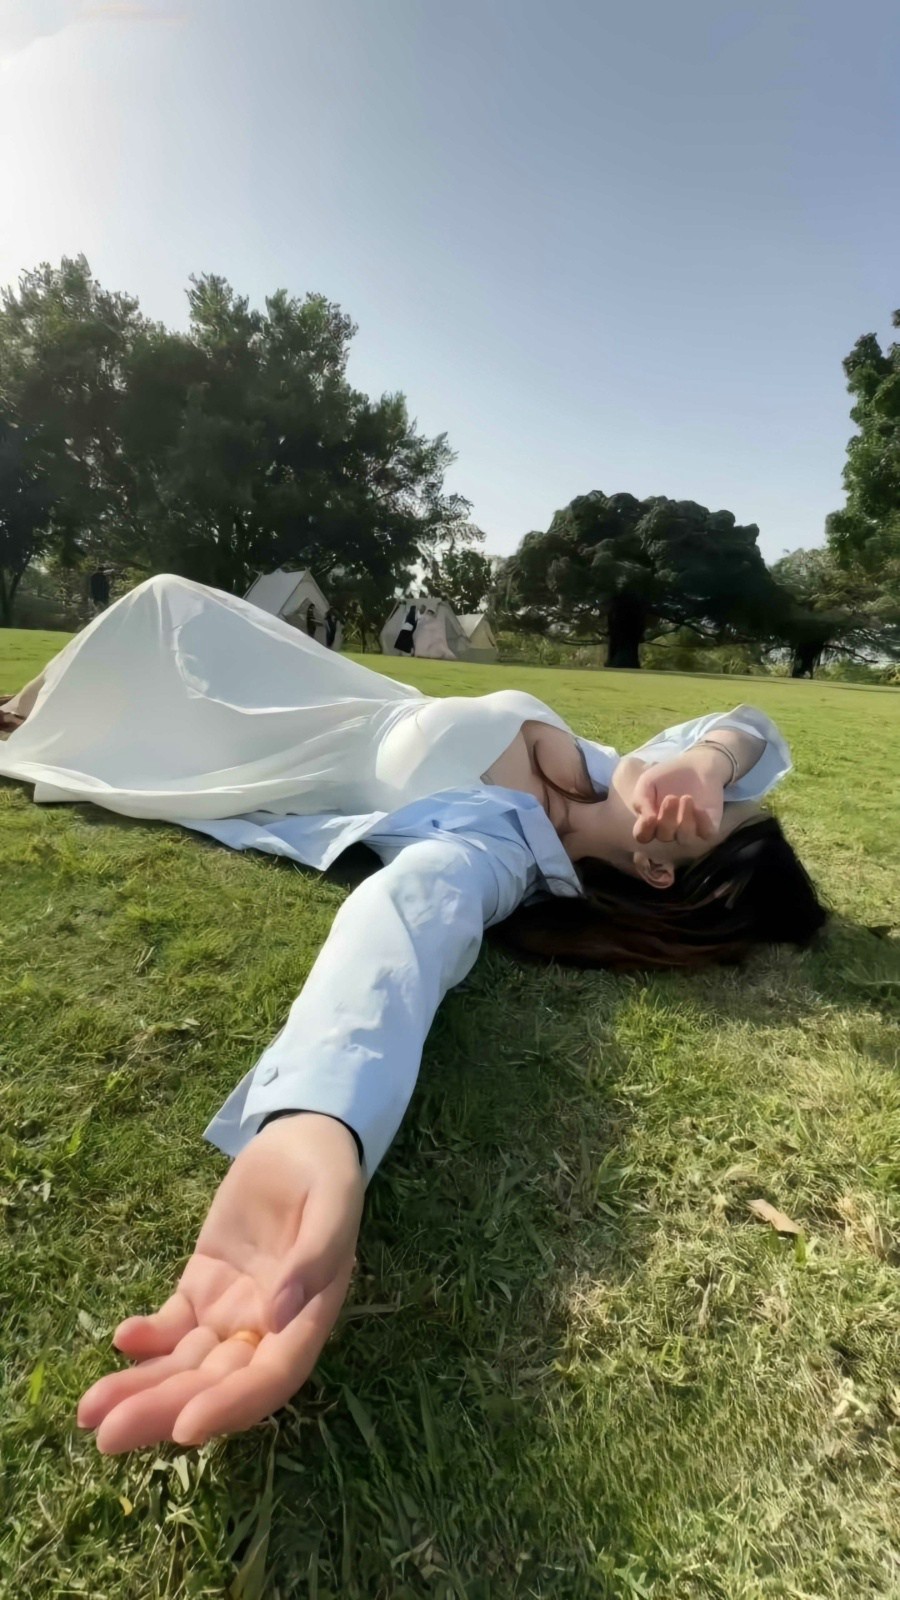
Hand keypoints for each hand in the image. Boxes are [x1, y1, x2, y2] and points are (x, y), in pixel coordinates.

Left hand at [78, 1114, 363, 1452]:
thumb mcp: (333, 1204)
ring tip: (88, 1411)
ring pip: (184, 1363)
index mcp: (309, 1317)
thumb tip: (278, 1315)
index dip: (231, 1406)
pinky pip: (171, 1326)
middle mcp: (268, 1328)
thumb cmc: (325, 1173)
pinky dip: (145, 1338)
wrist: (300, 1142)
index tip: (185, 1428)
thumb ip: (314, 1257)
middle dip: (163, 1410)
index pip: (270, 1377)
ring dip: (140, 1388)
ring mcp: (231, 1311)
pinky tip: (122, 1336)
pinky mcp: (202, 1287)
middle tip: (106, 1436)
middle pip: (215, 1383)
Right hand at [630, 747, 726, 846]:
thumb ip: (641, 799)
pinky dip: (703, 823)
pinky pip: (706, 834)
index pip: (643, 836)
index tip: (650, 816)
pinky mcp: (708, 825)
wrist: (695, 765)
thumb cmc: (667, 775)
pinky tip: (700, 808)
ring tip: (686, 798)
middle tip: (671, 797)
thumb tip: (648, 819)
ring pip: (685, 839)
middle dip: (667, 818)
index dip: (645, 830)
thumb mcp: (647, 782)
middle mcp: (670, 830)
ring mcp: (690, 829)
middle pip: (664, 836)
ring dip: (684, 821)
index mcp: (652, 822)